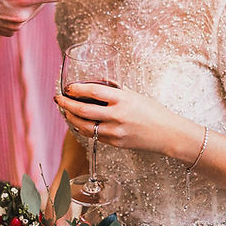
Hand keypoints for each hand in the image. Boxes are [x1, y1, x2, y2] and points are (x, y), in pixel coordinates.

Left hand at [54, 82, 179, 155]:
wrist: (168, 133)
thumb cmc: (153, 111)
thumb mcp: (135, 95)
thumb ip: (116, 90)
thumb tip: (99, 82)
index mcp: (123, 99)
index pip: (93, 92)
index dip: (77, 89)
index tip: (68, 87)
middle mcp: (117, 115)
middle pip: (83, 110)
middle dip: (67, 104)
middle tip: (58, 99)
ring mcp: (115, 131)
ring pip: (85, 126)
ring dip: (72, 118)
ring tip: (66, 111)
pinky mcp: (115, 143)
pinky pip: (94, 135)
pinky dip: (83, 128)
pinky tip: (78, 123)